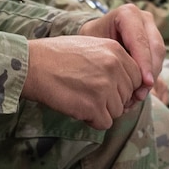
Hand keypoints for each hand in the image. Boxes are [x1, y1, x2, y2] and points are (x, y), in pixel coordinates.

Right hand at [23, 35, 143, 129]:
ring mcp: (105, 87)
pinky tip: (78, 108)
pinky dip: (92, 121)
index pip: (136, 77)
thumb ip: (112, 60)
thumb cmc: (55, 56)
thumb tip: (127, 81)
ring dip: (101, 111)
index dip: (123, 87)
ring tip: (80, 99)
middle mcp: (114, 67)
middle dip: (112, 100)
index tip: (107, 89)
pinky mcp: (94, 106)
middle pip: (128, 95)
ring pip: (117, 111)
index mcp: (115, 50)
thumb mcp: (91, 46)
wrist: (31, 65)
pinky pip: (105, 123)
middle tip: (89, 94)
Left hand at [78, 4, 163, 92]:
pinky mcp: (154, 43)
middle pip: (156, 48)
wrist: (92, 38)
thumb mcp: (94, 46)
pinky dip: (150, 78)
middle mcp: (143, 19)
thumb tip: (125, 82)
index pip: (141, 40)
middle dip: (150, 73)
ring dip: (151, 78)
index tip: (145, 83)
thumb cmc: (89, 41)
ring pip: (159, 57)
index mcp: (128, 14)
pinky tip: (138, 93)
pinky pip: (158, 62)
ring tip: (137, 96)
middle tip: (141, 94)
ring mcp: (151, 30)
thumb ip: (110, 59)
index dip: (145, 63)